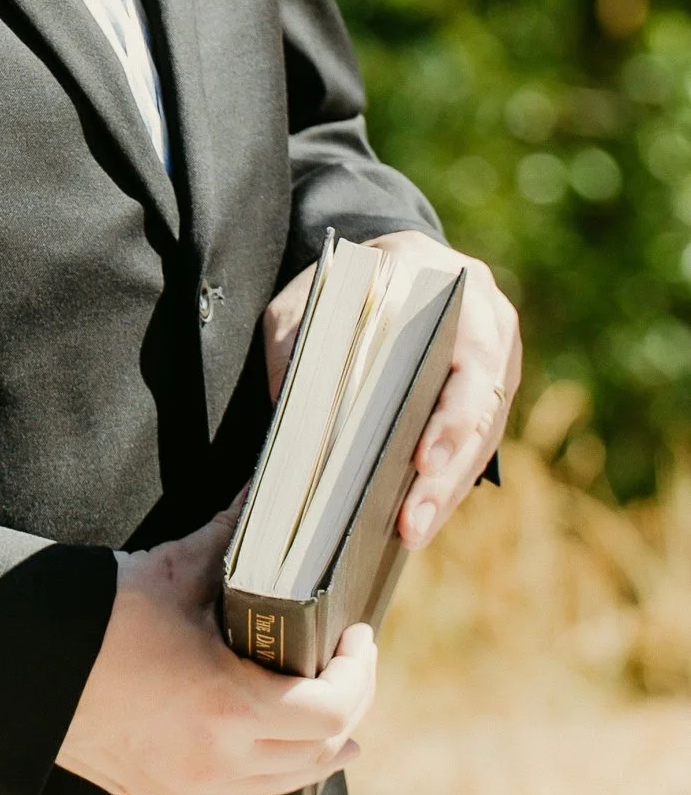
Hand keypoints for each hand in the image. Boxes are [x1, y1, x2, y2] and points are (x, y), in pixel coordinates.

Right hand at [54, 498, 378, 794]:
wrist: (20, 669)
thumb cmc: (95, 619)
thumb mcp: (170, 572)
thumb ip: (230, 537)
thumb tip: (264, 493)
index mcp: (227, 704)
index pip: (331, 711)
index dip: (358, 675)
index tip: (355, 638)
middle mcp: (217, 758)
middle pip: (321, 753)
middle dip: (352, 707)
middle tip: (351, 668)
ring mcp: (189, 782)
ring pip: (287, 782)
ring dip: (321, 750)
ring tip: (341, 723)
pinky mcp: (163, 789)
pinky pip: (244, 790)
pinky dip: (275, 767)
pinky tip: (278, 744)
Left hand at [260, 233, 520, 548]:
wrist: (391, 259)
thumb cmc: (342, 285)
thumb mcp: (305, 300)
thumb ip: (297, 344)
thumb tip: (292, 418)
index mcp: (447, 284)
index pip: (461, 358)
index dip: (446, 416)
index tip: (421, 461)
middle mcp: (488, 319)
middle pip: (478, 408)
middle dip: (444, 473)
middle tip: (410, 525)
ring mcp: (501, 356)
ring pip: (483, 435)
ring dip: (447, 490)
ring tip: (410, 535)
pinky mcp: (494, 389)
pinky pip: (477, 443)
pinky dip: (448, 481)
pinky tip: (419, 518)